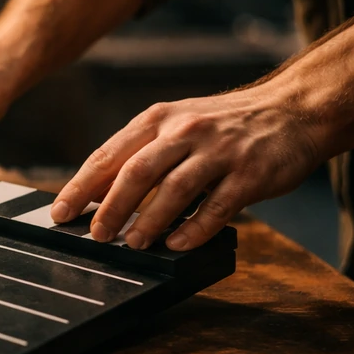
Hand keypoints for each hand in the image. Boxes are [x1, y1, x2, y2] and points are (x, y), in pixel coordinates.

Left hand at [51, 86, 323, 251]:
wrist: (293, 109)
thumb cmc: (224, 125)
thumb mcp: (176, 125)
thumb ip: (139, 154)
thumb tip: (95, 194)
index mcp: (158, 119)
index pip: (109, 155)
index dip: (81, 187)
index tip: (60, 213)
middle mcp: (185, 131)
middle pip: (137, 172)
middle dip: (111, 208)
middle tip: (96, 235)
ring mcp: (219, 151)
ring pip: (174, 188)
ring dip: (149, 220)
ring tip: (132, 243)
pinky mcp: (250, 173)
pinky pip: (217, 206)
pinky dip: (194, 228)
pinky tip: (177, 244)